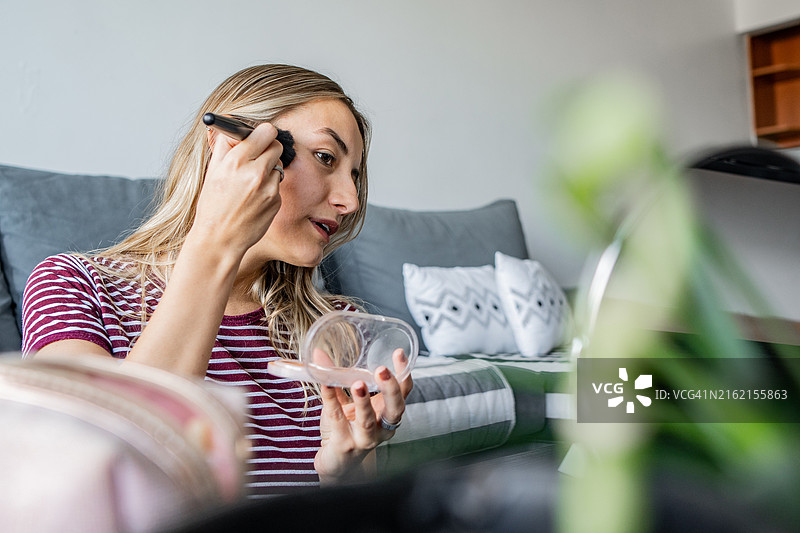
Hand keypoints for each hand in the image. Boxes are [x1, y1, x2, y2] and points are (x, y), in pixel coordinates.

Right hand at [193, 122, 284, 253]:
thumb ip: (225, 146)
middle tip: (257, 158)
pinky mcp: (276, 201)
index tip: (259, 138)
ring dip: (268, 170)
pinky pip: (277, 185)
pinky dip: (269, 188)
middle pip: (277, 146)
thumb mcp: (212, 171)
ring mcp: (269, 188)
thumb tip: (234, 129)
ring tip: (250, 184)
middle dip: (268, 149)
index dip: (262, 134)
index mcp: (236, 161)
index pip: (265, 131)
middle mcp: (255, 172)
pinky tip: (254, 198)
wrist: (219, 239)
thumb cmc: (213, 206)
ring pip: (278, 166)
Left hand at [314, 349, 412, 482]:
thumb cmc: (346, 429)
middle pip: (395, 408)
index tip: (399, 353)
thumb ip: (337, 378)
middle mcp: (382, 427)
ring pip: (368, 421)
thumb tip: (319, 352)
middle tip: (382, 370)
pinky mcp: (345, 446)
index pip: (403, 391)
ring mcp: (365, 439)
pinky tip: (325, 385)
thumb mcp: (345, 401)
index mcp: (387, 412)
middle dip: (391, 388)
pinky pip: (338, 421)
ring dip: (364, 401)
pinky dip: (331, 401)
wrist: (336, 464)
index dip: (403, 372)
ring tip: (359, 384)